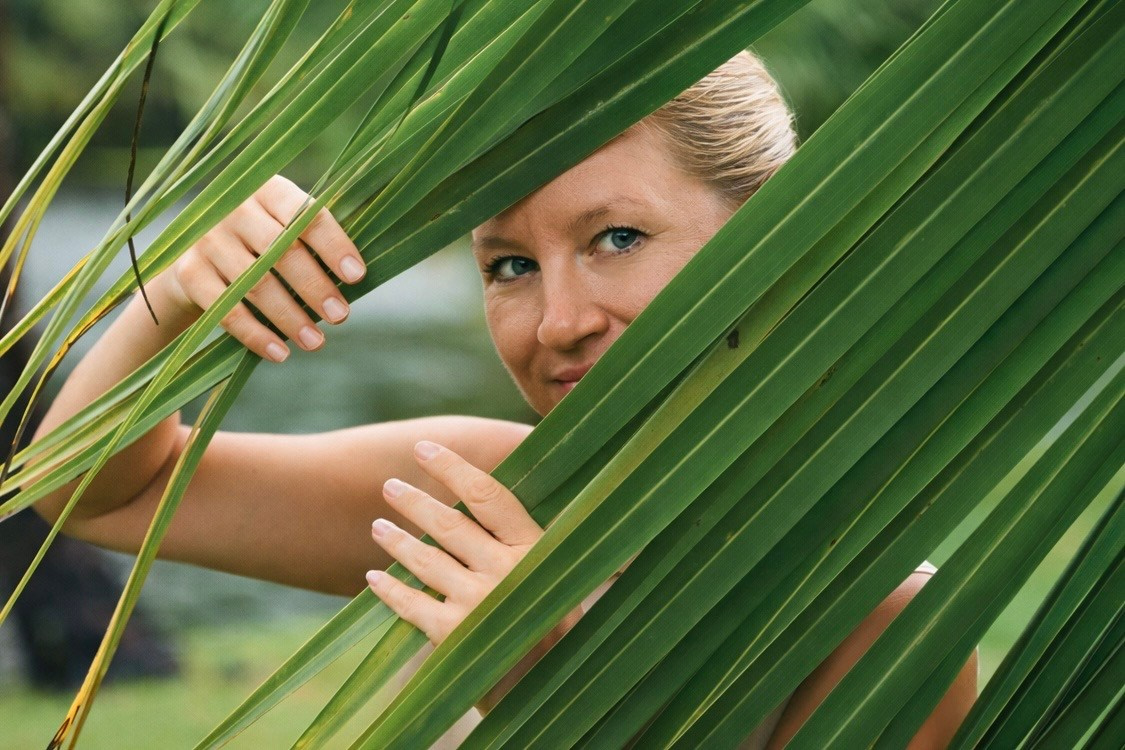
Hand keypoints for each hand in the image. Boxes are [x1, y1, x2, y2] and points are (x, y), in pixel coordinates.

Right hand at [158, 175, 366, 361]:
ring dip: (290, 317)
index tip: (357, 276)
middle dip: (315, 286)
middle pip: (282, 250)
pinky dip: (255, 335)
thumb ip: (315, 240)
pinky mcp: (189, 273)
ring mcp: (208, 240)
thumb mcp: (286, 227)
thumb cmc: (261, 243)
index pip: (305, 214)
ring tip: (316, 342)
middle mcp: (234, 208)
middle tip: (340, 316)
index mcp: (269, 190)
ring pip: (256, 283)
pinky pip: (227, 310)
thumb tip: (356, 277)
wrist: (195, 255)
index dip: (333, 245)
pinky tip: (280, 353)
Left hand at [366, 439, 571, 647]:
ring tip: (377, 526)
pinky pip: (410, 603)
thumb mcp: (555, 576)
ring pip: (425, 559)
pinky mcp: (453, 635)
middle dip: (413, 501)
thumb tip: (485, 492)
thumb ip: (523, 540)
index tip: (424, 449)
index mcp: (535, 549)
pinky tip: (374, 578)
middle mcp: (507, 571)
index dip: (452, 468)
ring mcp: (478, 603)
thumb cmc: (553, 627)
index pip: (488, 495)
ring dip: (396, 540)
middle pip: (449, 524)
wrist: (551, 690)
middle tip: (389, 486)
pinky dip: (389, 589)